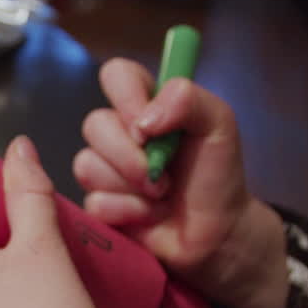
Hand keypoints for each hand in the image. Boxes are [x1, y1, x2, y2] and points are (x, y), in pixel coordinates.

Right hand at [74, 58, 286, 307]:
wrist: (219, 232)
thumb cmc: (217, 174)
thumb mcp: (219, 124)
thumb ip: (188, 99)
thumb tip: (143, 121)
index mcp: (146, 104)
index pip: (115, 75)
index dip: (126, 97)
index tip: (149, 126)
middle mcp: (119, 132)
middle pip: (94, 124)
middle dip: (131, 156)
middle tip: (163, 175)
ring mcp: (105, 169)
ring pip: (88, 165)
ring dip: (132, 187)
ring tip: (161, 196)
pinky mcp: (98, 204)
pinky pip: (94, 202)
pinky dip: (128, 212)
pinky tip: (150, 216)